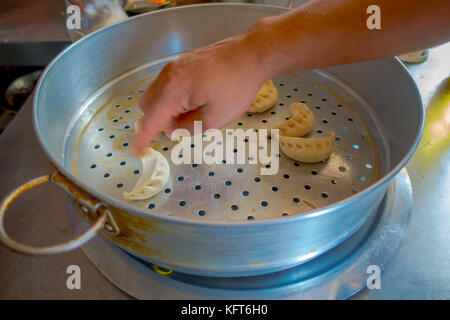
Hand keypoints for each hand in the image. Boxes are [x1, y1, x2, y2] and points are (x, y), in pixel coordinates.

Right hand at [132, 33, 267, 154]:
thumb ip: (190, 128)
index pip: (151, 120)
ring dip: (168, 109)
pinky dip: (174, 98)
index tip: (137, 151)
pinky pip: (167, 84)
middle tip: (185, 128)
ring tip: (196, 112)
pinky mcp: (183, 63)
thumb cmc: (237, 85)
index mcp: (173, 91)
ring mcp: (174, 67)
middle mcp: (168, 76)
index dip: (143, 138)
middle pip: (148, 106)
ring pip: (157, 94)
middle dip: (160, 121)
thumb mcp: (216, 118)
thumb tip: (176, 131)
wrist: (251, 54)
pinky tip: (198, 99)